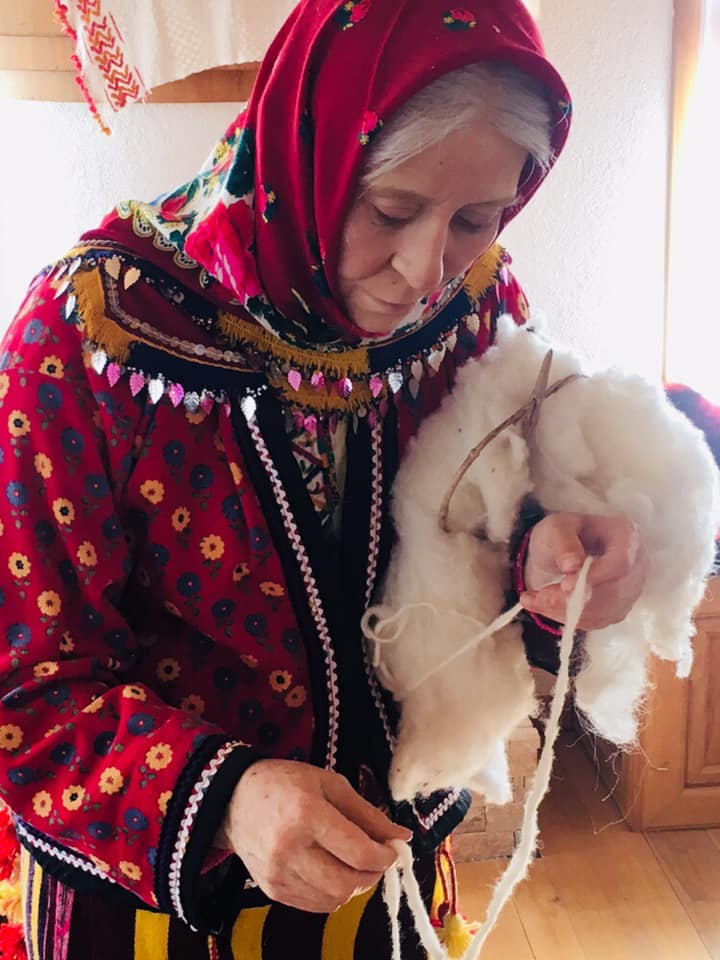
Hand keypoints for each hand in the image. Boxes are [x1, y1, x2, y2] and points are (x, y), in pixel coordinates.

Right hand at [217, 759, 410, 912]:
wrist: (234, 799)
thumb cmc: (286, 783)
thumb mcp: (330, 783)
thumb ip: (368, 813)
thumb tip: (402, 837)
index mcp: (307, 814)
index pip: (358, 851)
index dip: (384, 855)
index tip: (393, 849)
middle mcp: (290, 848)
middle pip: (348, 883)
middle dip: (372, 874)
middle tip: (376, 858)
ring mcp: (278, 874)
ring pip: (335, 899)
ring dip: (354, 885)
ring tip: (354, 863)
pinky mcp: (272, 890)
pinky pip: (316, 905)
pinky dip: (333, 893)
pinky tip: (332, 871)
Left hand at [520, 512, 647, 630]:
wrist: (560, 552)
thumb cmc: (562, 533)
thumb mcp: (556, 528)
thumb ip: (563, 543)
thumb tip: (572, 566)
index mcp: (626, 536)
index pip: (620, 563)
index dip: (595, 577)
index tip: (564, 585)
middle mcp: (636, 564)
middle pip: (613, 591)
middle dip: (573, 599)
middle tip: (538, 597)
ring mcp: (630, 589)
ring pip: (604, 611)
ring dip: (565, 611)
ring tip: (535, 599)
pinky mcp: (618, 609)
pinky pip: (597, 621)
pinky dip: (568, 618)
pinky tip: (545, 606)